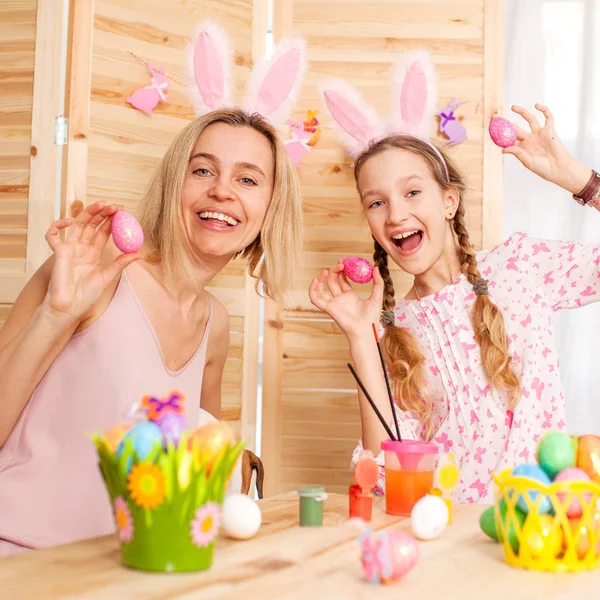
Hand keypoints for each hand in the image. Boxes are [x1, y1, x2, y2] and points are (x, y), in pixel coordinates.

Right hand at [42, 202, 141, 320]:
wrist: (69, 307)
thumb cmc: (86, 296)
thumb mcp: (107, 277)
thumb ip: (120, 263)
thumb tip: (139, 253)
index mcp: (94, 254)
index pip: (104, 233)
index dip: (113, 222)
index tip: (124, 214)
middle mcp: (82, 249)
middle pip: (92, 225)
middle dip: (104, 214)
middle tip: (116, 207)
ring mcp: (69, 249)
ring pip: (78, 224)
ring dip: (89, 213)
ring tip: (102, 205)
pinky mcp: (58, 252)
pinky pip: (52, 235)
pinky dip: (58, 225)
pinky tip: (70, 221)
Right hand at [309, 261, 383, 339]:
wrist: (365, 330)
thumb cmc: (372, 318)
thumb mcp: (377, 296)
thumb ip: (378, 282)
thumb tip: (376, 268)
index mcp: (350, 296)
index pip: (343, 280)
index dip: (342, 270)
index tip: (344, 261)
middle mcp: (340, 299)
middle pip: (333, 282)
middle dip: (334, 271)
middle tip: (340, 263)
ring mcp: (334, 303)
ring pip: (322, 289)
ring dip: (322, 279)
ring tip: (326, 271)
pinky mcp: (329, 308)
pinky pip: (316, 299)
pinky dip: (313, 290)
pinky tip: (315, 280)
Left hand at [503, 104, 591, 194]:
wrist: (558, 169)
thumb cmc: (543, 168)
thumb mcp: (527, 162)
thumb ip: (517, 153)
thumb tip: (503, 149)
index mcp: (522, 148)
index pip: (509, 138)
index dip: (500, 133)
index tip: (492, 126)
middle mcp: (529, 139)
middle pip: (516, 128)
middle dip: (507, 122)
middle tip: (496, 116)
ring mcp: (539, 134)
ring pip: (530, 119)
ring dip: (522, 112)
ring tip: (512, 107)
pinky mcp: (550, 130)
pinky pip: (548, 117)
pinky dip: (544, 110)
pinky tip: (536, 106)